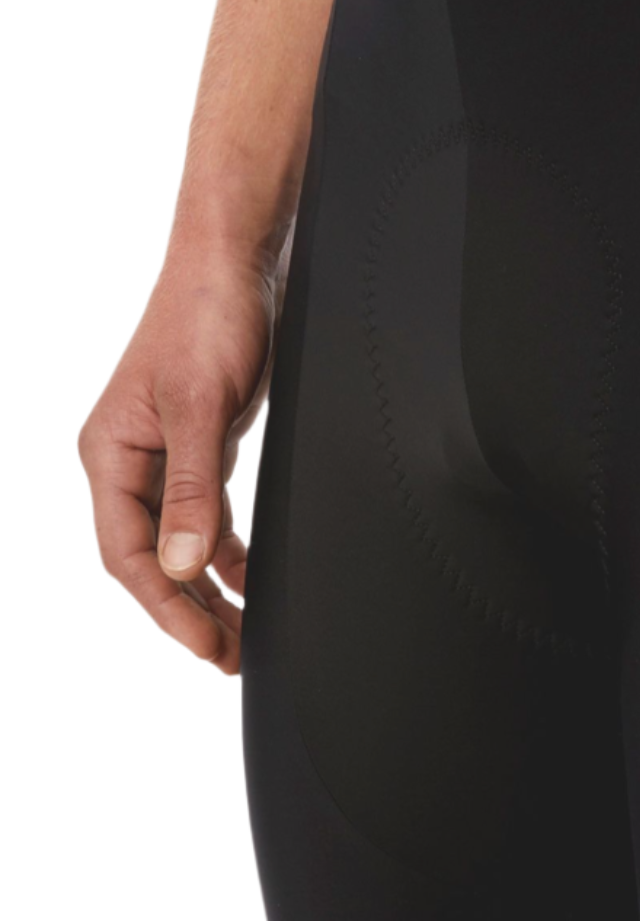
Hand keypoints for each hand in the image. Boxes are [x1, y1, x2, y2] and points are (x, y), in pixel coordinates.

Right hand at [79, 243, 278, 672]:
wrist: (238, 263)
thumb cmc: (208, 318)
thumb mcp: (202, 406)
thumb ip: (192, 488)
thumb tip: (184, 564)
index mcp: (109, 454)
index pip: (127, 554)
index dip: (167, 607)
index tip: (208, 646)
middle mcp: (128, 461)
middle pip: (151, 559)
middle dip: (190, 611)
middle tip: (233, 657)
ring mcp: (163, 455)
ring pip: (180, 543)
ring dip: (209, 589)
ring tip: (243, 634)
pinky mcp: (198, 446)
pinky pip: (204, 517)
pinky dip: (226, 552)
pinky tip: (249, 581)